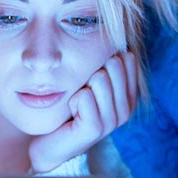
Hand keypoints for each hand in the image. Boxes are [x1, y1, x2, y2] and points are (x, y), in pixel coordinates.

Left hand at [29, 52, 137, 172]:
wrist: (48, 143)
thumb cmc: (67, 108)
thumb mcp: (87, 81)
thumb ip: (102, 62)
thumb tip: (111, 33)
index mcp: (129, 95)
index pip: (127, 58)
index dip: (102, 60)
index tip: (90, 80)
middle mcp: (126, 108)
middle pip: (114, 64)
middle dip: (90, 73)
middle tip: (81, 94)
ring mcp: (113, 121)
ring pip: (100, 79)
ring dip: (79, 88)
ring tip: (76, 105)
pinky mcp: (96, 129)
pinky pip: (84, 97)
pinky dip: (72, 100)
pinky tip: (71, 113)